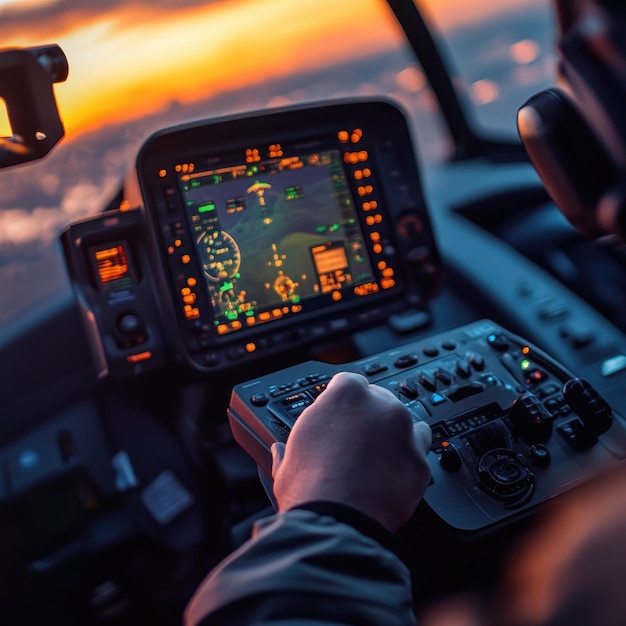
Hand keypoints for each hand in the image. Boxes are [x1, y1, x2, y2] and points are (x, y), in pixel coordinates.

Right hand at [270, 371, 431, 531]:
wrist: (338, 522)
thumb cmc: (311, 488)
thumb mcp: (289, 459)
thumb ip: (290, 447)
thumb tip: (281, 451)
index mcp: (347, 395)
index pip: (350, 382)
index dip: (343, 401)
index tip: (340, 415)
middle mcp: (381, 406)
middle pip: (380, 401)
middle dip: (369, 419)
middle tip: (355, 444)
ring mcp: (405, 432)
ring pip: (405, 424)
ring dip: (393, 437)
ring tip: (375, 460)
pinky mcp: (420, 462)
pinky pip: (418, 455)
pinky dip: (407, 463)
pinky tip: (391, 476)